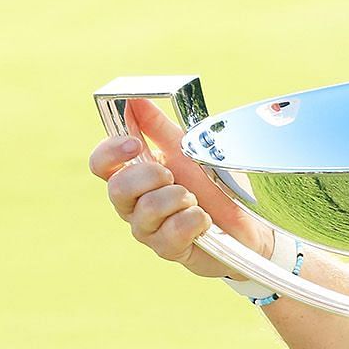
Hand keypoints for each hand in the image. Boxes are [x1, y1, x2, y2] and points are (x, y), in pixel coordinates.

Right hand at [88, 98, 273, 279]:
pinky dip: (195, 220)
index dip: (110, 152)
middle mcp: (133, 204)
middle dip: (151, 176)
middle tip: (174, 176)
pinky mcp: (168, 250)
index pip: (100, 164)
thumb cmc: (211, 184)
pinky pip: (173, 232)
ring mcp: (148, 230)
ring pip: (147, 210)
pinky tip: (204, 220)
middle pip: (117, 188)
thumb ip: (158, 127)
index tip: (135, 143)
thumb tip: (134, 98)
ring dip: (179, 198)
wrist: (248, 221)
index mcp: (134, 175)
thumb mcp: (187, 149)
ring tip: (195, 199)